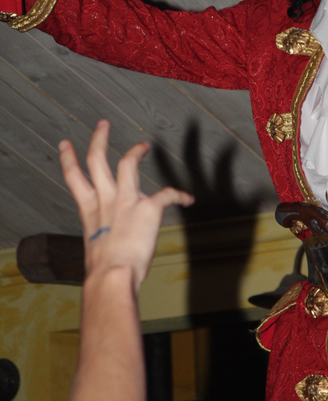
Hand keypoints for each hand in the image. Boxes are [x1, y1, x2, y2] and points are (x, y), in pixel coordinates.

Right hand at [59, 120, 193, 293]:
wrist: (112, 276)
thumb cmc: (103, 272)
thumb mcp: (95, 248)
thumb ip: (103, 236)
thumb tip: (110, 244)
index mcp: (89, 210)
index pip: (74, 178)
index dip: (69, 159)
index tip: (65, 144)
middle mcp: (105, 200)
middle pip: (97, 160)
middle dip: (99, 140)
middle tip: (103, 124)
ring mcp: (126, 200)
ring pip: (127, 163)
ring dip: (136, 151)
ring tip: (144, 144)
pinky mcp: (148, 207)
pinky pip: (167, 194)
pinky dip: (180, 195)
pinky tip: (188, 199)